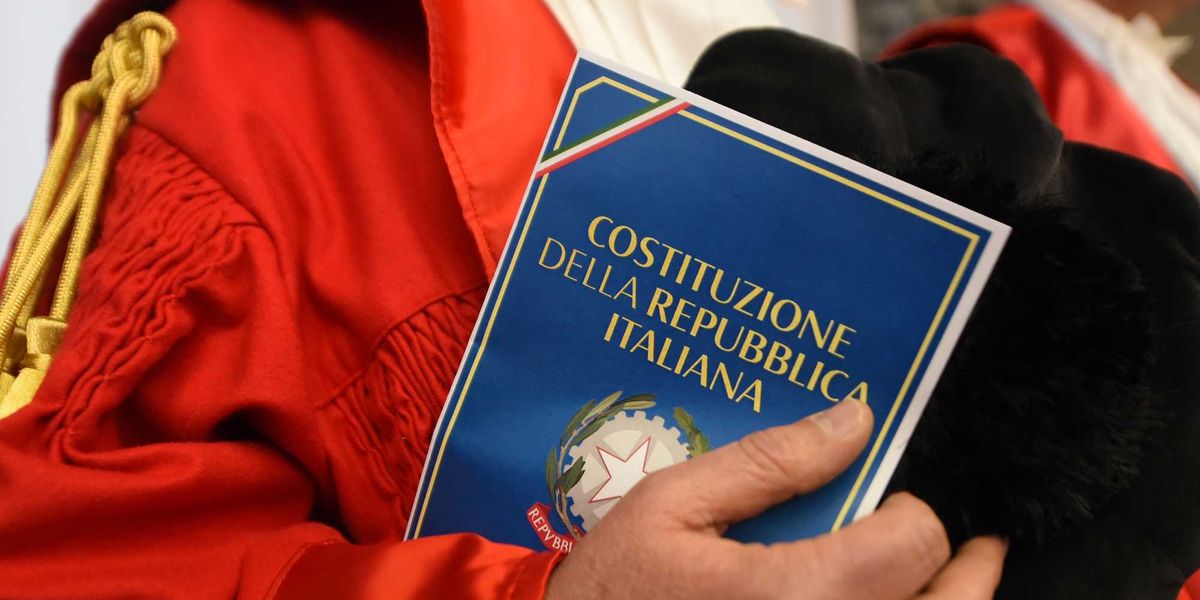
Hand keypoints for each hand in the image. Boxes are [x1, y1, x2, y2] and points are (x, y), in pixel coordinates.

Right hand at [545, 400, 1006, 598]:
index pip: (913, 545)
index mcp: (791, 598)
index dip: (914, 512)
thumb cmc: (614, 586)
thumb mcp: (671, 504)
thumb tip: (855, 420)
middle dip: (967, 569)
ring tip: (947, 580)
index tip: (892, 500)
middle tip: (974, 546)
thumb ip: (768, 462)